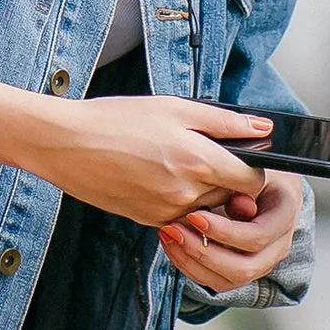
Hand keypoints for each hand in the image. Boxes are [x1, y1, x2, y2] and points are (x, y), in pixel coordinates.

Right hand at [0, 77, 272, 227]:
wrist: (65, 144)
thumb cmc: (116, 118)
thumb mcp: (173, 107)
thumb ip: (224, 121)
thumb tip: (264, 128)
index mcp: (199, 161)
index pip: (253, 180)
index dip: (254, 168)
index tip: (241, 155)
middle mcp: (187, 193)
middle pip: (231, 196)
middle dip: (225, 178)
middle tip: (199, 152)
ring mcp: (167, 212)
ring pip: (205, 208)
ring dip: (200, 190)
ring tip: (170, 161)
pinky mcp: (148, 221)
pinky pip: (179, 215)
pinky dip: (176, 199)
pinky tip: (152, 175)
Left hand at [158, 169, 303, 293]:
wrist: (263, 183)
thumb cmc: (253, 170)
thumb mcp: (251, 166)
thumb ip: (244, 183)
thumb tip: (241, 205)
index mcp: (284, 216)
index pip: (257, 237)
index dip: (224, 231)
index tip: (194, 216)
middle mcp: (277, 246)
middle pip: (243, 268)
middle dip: (203, 252)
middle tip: (174, 230)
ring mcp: (261, 262)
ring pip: (227, 280)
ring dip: (192, 262)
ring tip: (168, 235)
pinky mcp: (242, 269)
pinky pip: (215, 280)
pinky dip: (190, 266)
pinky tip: (173, 245)